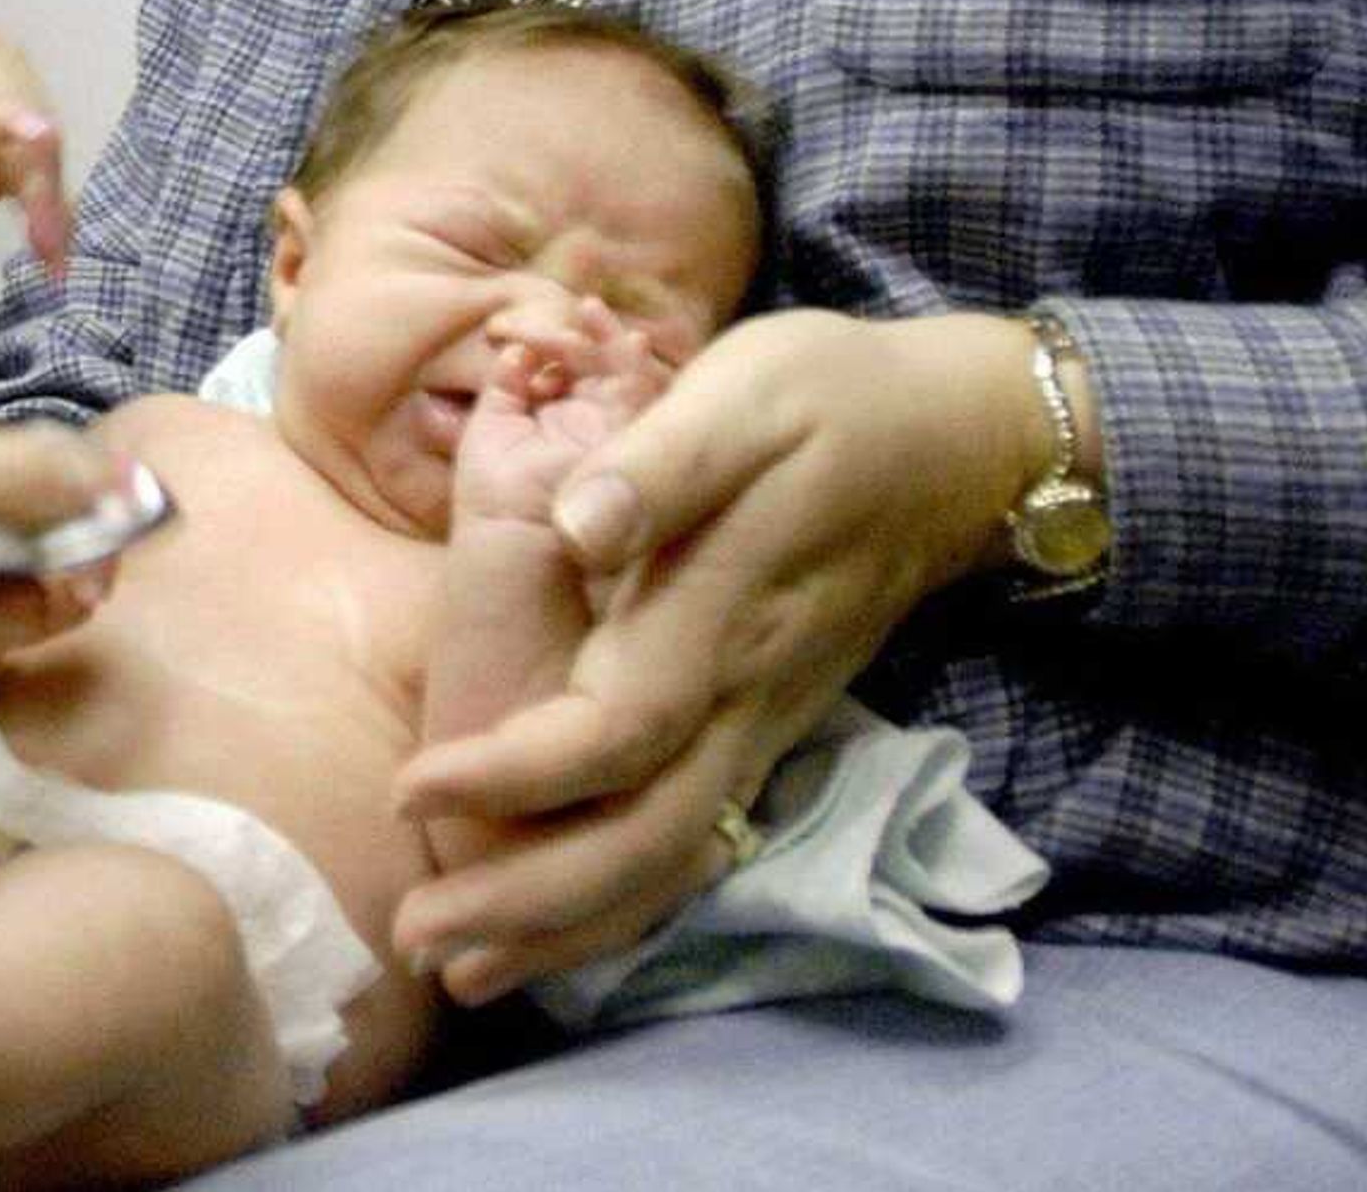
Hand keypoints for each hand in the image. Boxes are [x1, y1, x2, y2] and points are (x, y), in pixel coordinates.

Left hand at [388, 307, 1038, 1000]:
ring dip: (569, 924)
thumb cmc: (828, 399)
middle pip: (643, 838)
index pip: (612, 731)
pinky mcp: (767, 726)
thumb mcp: (743, 395)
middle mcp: (747, 694)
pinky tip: (557, 929)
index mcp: (722, 614)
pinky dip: (624, 898)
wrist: (954, 439)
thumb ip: (661, 465)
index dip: (514, 774)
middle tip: (418, 942)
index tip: (413, 791)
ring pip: (673, 859)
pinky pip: (695, 840)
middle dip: (530, 902)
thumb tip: (579, 526)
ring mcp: (765, 722)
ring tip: (466, 972)